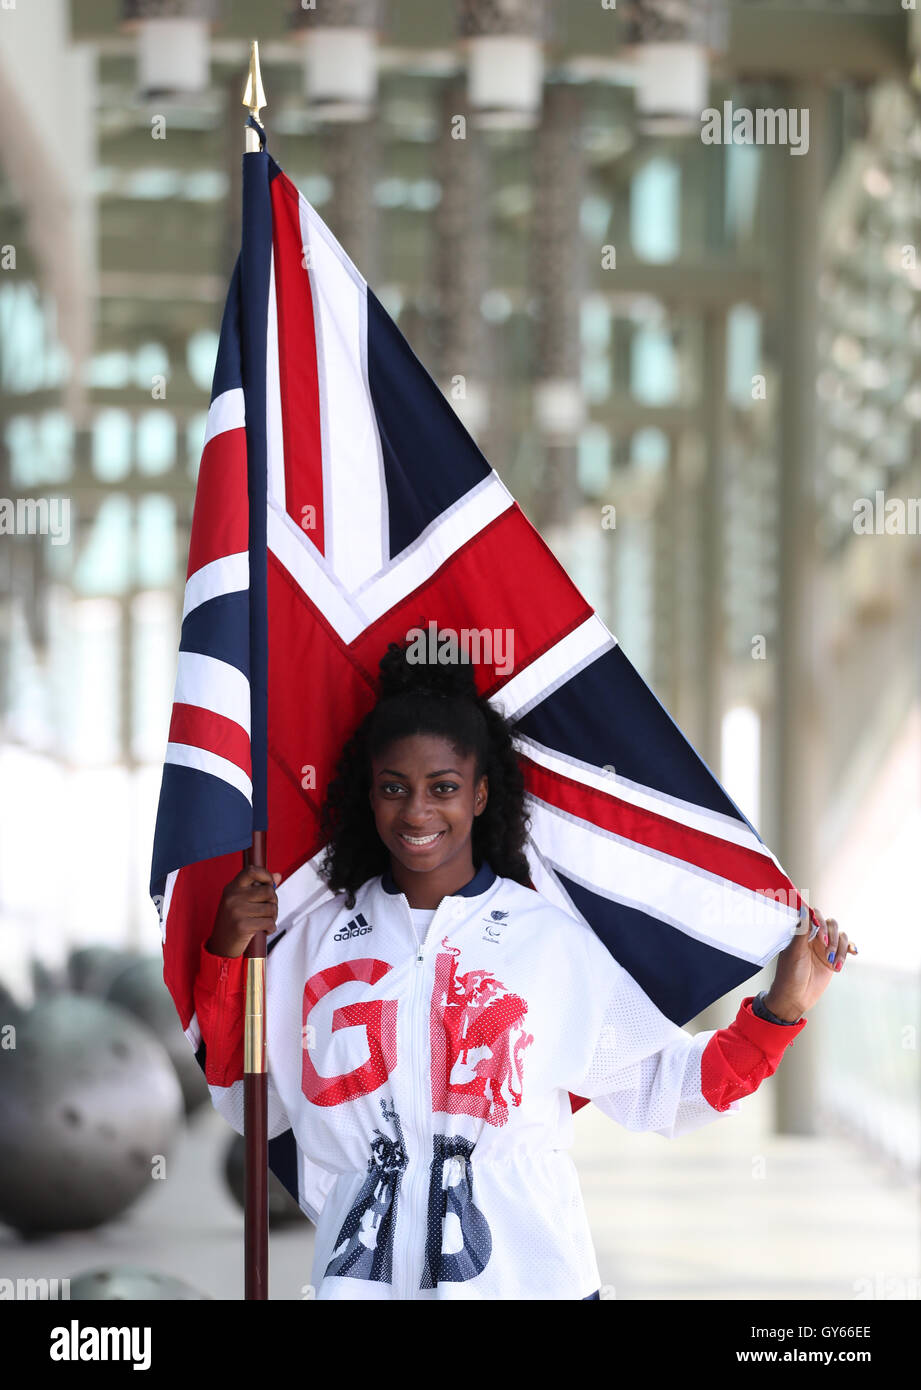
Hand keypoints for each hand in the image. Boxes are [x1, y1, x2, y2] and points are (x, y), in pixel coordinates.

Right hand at [206, 866, 281, 957]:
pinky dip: (271, 928)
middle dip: (273, 902)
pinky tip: (264, 930)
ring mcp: (237, 911)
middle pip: (268, 891)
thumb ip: (259, 887)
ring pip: (271, 908)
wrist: (221, 946)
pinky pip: (269, 923)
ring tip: (265, 921)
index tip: (270, 883)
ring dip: (273, 917)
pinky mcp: (242, 926)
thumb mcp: (241, 901)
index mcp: (232, 888)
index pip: (251, 871)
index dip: (265, 874)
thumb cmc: (233, 921)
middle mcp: (233, 897)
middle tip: (268, 910)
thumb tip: (278, 876)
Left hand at [765, 905, 855, 1021]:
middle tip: (827, 953)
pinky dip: (850, 949)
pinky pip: (846, 948)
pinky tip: (853, 953)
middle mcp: (814, 937)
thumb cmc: (789, 974)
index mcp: (802, 932)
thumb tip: (804, 908)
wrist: (795, 997)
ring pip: (841, 937)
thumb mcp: (795, 952)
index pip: (815, 916)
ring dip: (840, 950)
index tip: (821, 937)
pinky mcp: (833, 959)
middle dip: (832, 938)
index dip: (821, 922)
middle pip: (831, 924)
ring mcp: (824, 948)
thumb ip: (802, 931)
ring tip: (834, 965)